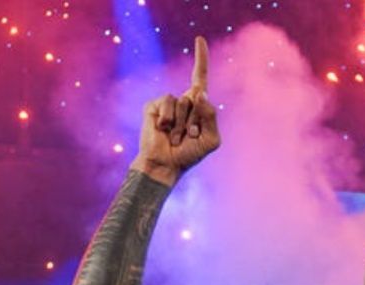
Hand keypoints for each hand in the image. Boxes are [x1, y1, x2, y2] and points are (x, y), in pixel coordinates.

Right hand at [131, 37, 219, 184]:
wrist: (166, 165)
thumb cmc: (190, 155)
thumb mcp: (211, 139)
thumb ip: (211, 117)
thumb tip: (199, 93)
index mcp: (199, 106)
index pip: (200, 77)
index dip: (201, 58)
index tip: (199, 39)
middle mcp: (183, 101)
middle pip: (197, 97)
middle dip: (196, 120)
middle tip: (188, 137)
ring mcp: (168, 104)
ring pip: (183, 102)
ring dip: (182, 125)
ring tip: (176, 138)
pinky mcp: (153, 107)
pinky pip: (167, 104)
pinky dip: (169, 120)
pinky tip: (163, 130)